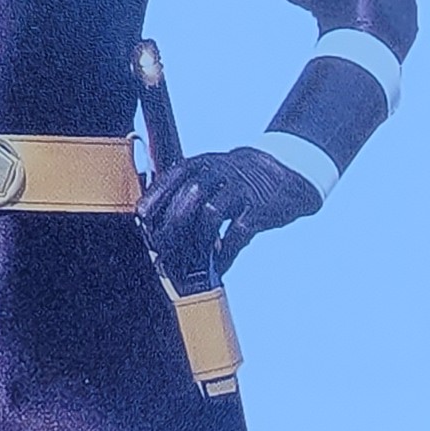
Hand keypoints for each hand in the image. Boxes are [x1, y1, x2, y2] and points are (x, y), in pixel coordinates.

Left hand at [137, 147, 321, 286]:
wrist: (287, 169)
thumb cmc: (239, 179)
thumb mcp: (214, 173)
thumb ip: (187, 191)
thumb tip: (154, 222)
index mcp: (206, 163)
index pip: (175, 175)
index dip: (157, 195)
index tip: (141, 216)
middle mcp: (222, 172)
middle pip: (190, 194)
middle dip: (172, 223)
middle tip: (160, 247)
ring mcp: (242, 190)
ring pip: (212, 213)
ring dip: (196, 240)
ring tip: (185, 261)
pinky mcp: (261, 209)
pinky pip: (238, 233)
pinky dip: (225, 254)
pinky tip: (216, 267)